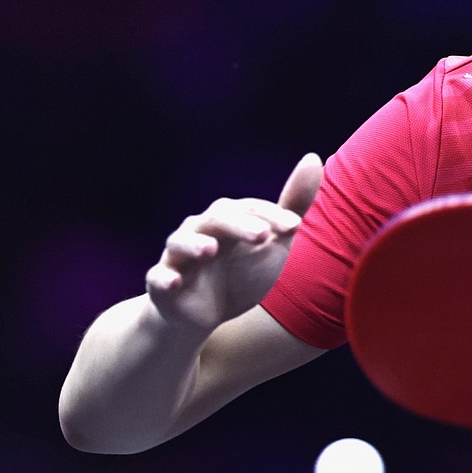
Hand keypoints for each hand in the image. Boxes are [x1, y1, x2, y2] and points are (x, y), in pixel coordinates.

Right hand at [145, 153, 322, 333]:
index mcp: (227, 219)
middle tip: (262, 235)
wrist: (205, 314)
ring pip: (181, 242)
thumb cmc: (239, 271)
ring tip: (209, 249)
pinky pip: (158, 278)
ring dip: (194, 244)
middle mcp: (200, 230)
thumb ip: (292, 205)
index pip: (250, 210)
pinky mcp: (162, 283)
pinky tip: (174, 283)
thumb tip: (313, 158)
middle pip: (217, 220)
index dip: (272, 216)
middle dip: (239, 226)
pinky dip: (164, 279)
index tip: (295, 227)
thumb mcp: (272, 241)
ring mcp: (178, 256)